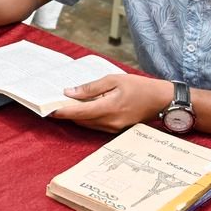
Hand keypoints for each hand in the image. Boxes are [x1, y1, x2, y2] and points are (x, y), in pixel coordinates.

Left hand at [50, 74, 171, 132]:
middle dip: (67, 113)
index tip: (48, 110)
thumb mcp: (114, 80)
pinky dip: (88, 117)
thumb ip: (91, 88)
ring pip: (87, 124)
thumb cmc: (140, 87)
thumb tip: (70, 92)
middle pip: (81, 120)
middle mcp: (109, 122)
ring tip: (67, 103)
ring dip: (77, 115)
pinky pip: (96, 125)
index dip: (62, 111)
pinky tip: (84, 106)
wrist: (161, 100)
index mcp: (108, 109)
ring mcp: (113, 128)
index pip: (79, 112)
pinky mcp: (116, 129)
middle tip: (55, 102)